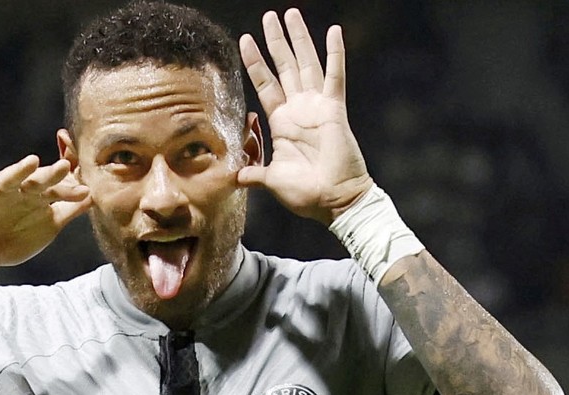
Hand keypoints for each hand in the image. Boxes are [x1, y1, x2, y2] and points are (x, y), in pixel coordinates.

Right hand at [0, 150, 92, 269]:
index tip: (87, 171)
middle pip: (38, 180)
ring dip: (19, 170)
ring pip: (11, 178)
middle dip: (51, 174)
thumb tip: (93, 195)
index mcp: (40, 195)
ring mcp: (0, 192)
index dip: (71, 175)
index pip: (57, 181)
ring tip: (32, 161)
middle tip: (66, 166)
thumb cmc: (17, 237)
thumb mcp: (49, 225)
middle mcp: (21, 189)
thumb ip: (69, 210)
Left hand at [238, 9, 372, 224]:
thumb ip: (253, 173)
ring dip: (298, 39)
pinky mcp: (334, 109)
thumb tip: (234, 176)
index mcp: (282, 123)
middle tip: (269, 17)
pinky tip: (333, 31)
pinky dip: (335, 53)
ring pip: (306, 64)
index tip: (244, 40)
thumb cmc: (306, 194)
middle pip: (284, 67)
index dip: (254, 63)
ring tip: (290, 14)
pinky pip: (335, 76)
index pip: (265, 85)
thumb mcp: (272, 180)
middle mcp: (299, 109)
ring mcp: (317, 107)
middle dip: (276, 41)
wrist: (333, 201)